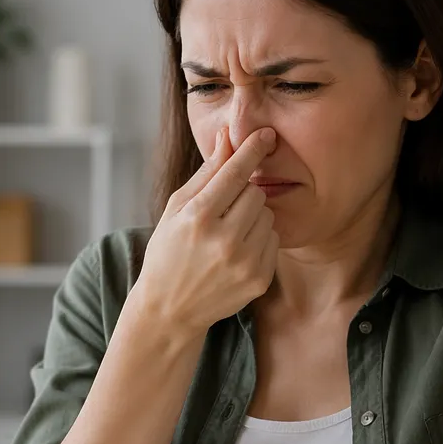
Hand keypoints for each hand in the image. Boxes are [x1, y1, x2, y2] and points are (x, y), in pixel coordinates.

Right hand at [133, 126, 279, 336]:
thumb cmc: (169, 251)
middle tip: (224, 209)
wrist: (170, 309)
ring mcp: (244, 263)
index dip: (252, 150)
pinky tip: (236, 252)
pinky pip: (273, 241)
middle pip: (256, 192)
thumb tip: (227, 137)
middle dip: (244, 193)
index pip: (235, 173)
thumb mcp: (176, 209)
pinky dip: (259, 241)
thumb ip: (206, 173)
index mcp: (198, 218)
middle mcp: (223, 240)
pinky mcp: (259, 280)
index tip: (266, 134)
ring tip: (228, 233)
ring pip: (267, 215)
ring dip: (252, 217)